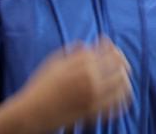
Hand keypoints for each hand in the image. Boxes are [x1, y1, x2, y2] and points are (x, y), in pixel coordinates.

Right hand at [14, 38, 131, 129]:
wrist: (31, 112)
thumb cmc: (40, 86)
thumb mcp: (55, 62)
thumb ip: (74, 52)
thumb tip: (88, 44)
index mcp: (82, 63)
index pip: (109, 50)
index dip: (112, 47)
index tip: (110, 48)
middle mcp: (90, 77)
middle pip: (120, 65)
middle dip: (121, 62)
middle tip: (120, 63)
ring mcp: (93, 95)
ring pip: (122, 84)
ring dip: (125, 79)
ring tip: (121, 78)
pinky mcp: (92, 112)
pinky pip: (116, 105)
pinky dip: (122, 99)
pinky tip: (120, 96)